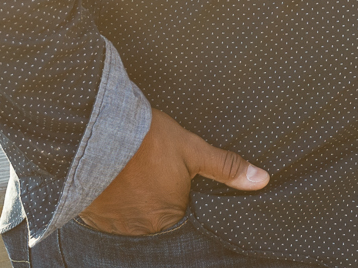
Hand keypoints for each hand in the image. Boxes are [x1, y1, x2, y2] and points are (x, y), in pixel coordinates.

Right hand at [79, 108, 267, 234]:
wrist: (99, 130)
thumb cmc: (149, 139)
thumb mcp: (193, 149)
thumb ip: (226, 167)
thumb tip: (262, 179)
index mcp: (171, 215)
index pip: (181, 215)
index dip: (176, 197)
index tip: (168, 183)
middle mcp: (145, 226)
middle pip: (156, 218)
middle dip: (155, 200)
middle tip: (148, 176)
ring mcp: (118, 224)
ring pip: (133, 217)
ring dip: (133, 201)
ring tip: (132, 177)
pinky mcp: (95, 216)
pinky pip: (109, 216)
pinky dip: (112, 203)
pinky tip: (114, 183)